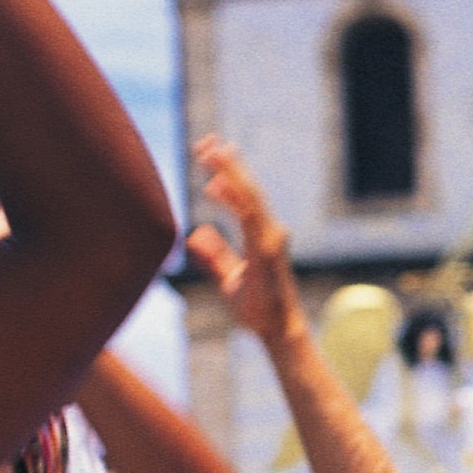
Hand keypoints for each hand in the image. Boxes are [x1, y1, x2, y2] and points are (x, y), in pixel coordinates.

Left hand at [185, 135, 298, 343]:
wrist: (275, 331)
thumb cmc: (256, 310)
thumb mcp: (228, 279)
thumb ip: (215, 256)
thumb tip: (197, 235)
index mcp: (258, 237)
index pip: (243, 198)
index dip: (227, 175)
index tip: (209, 154)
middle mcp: (267, 234)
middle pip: (247, 190)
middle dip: (227, 164)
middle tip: (207, 141)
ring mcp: (269, 241)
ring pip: (248, 198)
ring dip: (229, 173)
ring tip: (211, 151)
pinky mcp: (265, 252)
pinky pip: (248, 220)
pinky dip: (232, 200)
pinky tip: (215, 184)